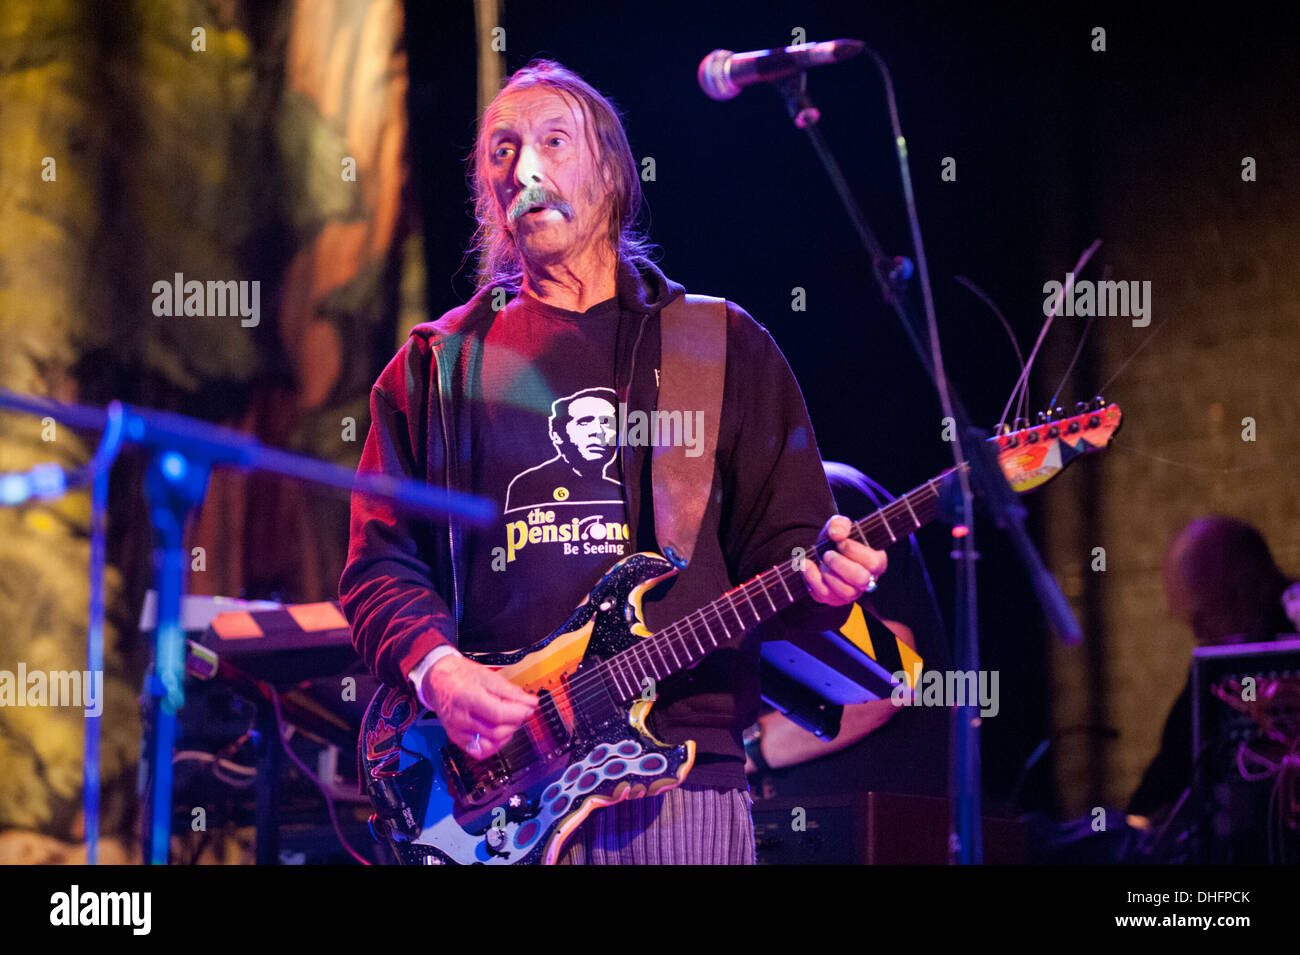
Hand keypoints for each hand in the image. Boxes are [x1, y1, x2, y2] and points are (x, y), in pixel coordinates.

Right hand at [419, 654, 537, 760]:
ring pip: (490, 744)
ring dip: (507, 734)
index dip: (519, 712)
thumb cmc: (460, 675)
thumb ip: (510, 691)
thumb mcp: (487, 675)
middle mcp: (459, 717)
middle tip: (520, 711)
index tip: (530, 707)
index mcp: (466, 697)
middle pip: (496, 730)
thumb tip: (531, 702)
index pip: (498, 714)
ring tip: (509, 720)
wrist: (437, 679)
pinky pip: (479, 751)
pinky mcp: (456, 738)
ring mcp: (456, 730)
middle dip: (515, 722)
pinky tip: (499, 733)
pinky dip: (494, 745)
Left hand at [801, 515, 886, 605]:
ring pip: (846, 591)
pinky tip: (807, 564)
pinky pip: (824, 594)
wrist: (820, 555)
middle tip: (828, 554)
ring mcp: (852, 593)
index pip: (873, 562)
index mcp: (876, 561)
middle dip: (840, 564)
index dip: (854, 551)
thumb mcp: (839, 528)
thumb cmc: (837, 542)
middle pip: (861, 579)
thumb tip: (837, 533)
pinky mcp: (834, 599)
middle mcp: (867, 580)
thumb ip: (840, 524)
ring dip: (828, 573)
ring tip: (822, 561)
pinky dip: (812, 577)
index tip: (840, 542)